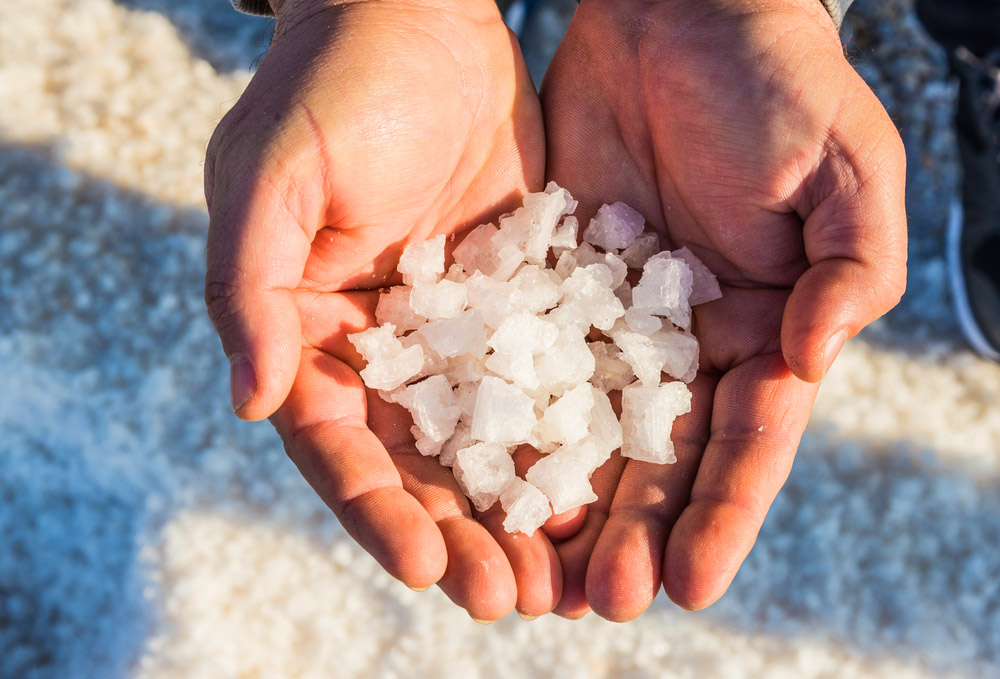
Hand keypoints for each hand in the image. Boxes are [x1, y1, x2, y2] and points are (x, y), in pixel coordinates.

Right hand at [204, 0, 551, 619]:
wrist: (417, 16)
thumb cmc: (329, 86)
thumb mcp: (272, 176)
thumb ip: (250, 287)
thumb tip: (252, 402)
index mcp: (309, 336)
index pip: (337, 444)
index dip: (375, 511)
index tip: (425, 568)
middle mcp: (382, 351)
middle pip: (419, 466)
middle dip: (462, 537)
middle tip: (514, 599)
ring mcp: (456, 333)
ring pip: (489, 440)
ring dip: (522, 511)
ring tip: (567, 577)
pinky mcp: (521, 301)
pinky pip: (549, 379)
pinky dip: (573, 438)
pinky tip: (610, 487)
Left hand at [541, 0, 906, 618]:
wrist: (678, 11)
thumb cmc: (779, 79)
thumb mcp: (845, 169)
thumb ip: (851, 268)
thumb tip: (811, 361)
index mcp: (765, 329)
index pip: (746, 441)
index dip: (724, 514)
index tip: (691, 583)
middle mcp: (686, 341)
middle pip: (659, 456)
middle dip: (633, 530)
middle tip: (593, 600)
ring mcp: (614, 318)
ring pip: (584, 426)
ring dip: (562, 500)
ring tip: (532, 571)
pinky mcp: (550, 282)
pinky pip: (524, 358)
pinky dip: (506, 417)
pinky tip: (476, 473)